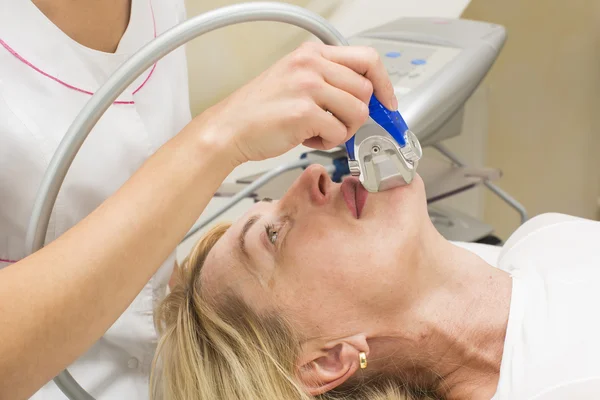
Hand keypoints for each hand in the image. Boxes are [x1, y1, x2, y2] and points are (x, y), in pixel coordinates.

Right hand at [200, 42, 396, 163]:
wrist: (229, 129)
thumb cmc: (259, 110)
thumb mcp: (294, 79)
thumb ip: (328, 80)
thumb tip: (366, 98)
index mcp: (312, 53)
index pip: (367, 59)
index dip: (383, 84)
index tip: (386, 103)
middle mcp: (311, 64)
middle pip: (366, 90)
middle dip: (358, 115)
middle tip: (340, 125)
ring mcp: (307, 86)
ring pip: (358, 112)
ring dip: (343, 130)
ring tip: (320, 131)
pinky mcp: (304, 113)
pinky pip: (339, 132)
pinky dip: (329, 141)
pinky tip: (309, 138)